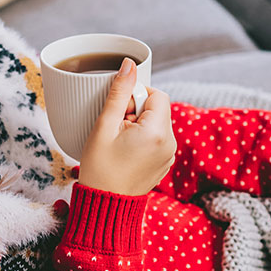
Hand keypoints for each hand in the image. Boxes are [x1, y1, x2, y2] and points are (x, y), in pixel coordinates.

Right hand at [78, 59, 175, 196]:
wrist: (105, 206)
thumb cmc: (100, 169)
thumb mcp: (104, 126)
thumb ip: (119, 92)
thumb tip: (129, 64)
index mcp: (158, 132)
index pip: (156, 94)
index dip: (135, 97)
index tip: (118, 113)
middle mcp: (170, 142)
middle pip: (158, 108)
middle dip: (135, 111)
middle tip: (115, 128)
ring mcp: (170, 155)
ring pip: (157, 123)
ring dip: (138, 124)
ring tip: (119, 141)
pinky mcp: (164, 163)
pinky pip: (157, 138)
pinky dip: (142, 138)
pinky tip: (125, 151)